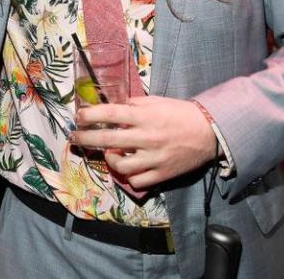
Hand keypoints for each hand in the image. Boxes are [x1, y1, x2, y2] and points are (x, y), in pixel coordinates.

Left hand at [71, 95, 216, 188]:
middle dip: (84, 138)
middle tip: (73, 137)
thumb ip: (134, 104)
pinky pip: (137, 181)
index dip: (90, 115)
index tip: (78, 117)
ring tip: (108, 154)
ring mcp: (154, 157)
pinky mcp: (162, 173)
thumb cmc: (180, 113)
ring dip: (109, 159)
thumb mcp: (156, 101)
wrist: (209, 132)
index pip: (110, 113)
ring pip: (120, 165)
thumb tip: (112, 107)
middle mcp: (146, 136)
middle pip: (107, 139)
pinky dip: (129, 177)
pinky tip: (128, 168)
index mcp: (145, 116)